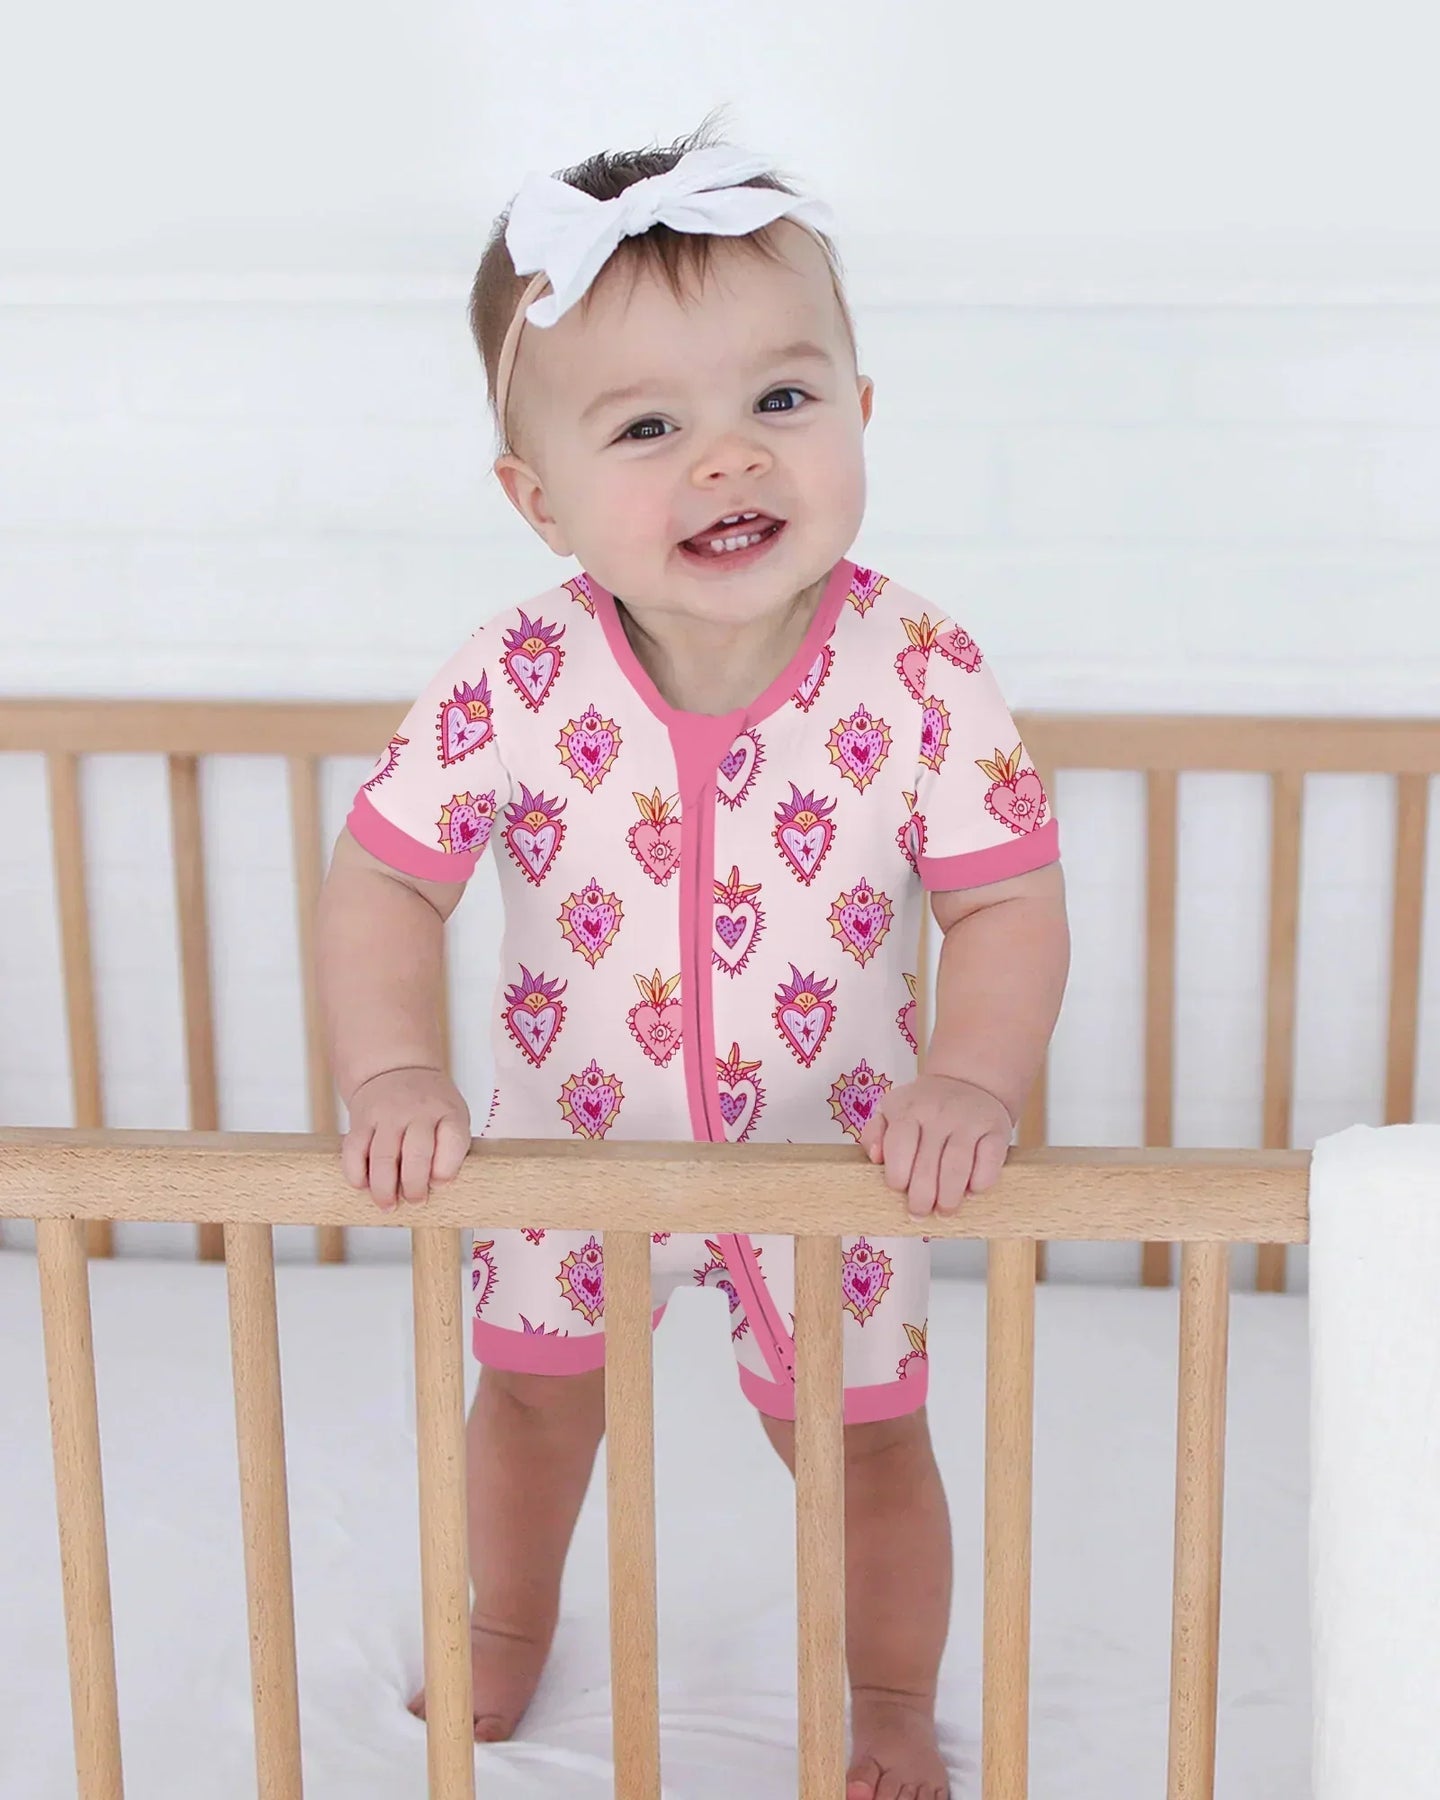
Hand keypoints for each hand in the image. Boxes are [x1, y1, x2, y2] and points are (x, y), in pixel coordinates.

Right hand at [341, 1065, 471, 1211]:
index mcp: (448, 1111)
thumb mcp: (452, 1117)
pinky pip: (353, 1151)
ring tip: (388, 1205)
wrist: (396, 1069)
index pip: (454, 1141)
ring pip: (382, 1157)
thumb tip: (437, 1189)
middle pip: (417, 1154)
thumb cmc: (430, 1106)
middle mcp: (418, 1111)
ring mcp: (387, 1114)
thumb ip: (450, 1149)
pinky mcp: (360, 1120)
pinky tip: (363, 1185)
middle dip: (415, 1187)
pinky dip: (356, 1174)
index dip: (447, 1170)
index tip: (440, 1184)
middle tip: (415, 1201)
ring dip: (384, 1188)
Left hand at [858, 1073, 1013, 1218]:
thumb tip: (875, 1157)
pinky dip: (980, 1183)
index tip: (899, 1189)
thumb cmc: (925, 1108)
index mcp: (909, 1109)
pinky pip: (989, 1163)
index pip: (899, 1146)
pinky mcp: (997, 1130)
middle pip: (927, 1165)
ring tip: (944, 1210)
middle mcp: (939, 1113)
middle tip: (920, 1212)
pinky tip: (972, 1191)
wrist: (970, 1082)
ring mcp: (970, 1121)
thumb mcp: (892, 1110)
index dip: (897, 1175)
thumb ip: (875, 1132)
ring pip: (957, 1168)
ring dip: (949, 1197)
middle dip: (922, 1197)